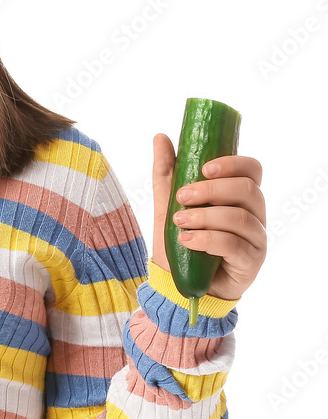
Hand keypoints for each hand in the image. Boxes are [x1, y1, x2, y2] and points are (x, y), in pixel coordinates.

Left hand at [151, 133, 266, 300]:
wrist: (177, 281)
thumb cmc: (181, 239)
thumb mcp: (168, 203)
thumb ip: (167, 172)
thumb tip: (161, 137)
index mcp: (240, 195)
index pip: (252, 169)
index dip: (232, 164)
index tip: (204, 168)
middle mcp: (255, 214)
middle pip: (246, 190)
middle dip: (211, 190)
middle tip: (182, 197)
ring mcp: (256, 238)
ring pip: (239, 217)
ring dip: (204, 216)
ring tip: (178, 221)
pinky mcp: (250, 262)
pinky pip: (233, 245)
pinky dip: (206, 239)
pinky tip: (186, 240)